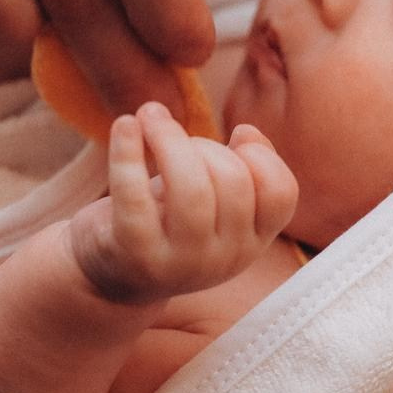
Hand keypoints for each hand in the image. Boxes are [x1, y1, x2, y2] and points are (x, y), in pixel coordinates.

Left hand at [68, 105, 297, 305]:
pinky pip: (134, 195)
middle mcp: (224, 259)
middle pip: (233, 180)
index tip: (235, 137)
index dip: (261, 156)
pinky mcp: (134, 254)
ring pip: (191, 189)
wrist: (112, 276)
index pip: (280, 194)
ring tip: (149, 116)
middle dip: (203, 143)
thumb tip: (247, 132)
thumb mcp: (213, 200)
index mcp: (251, 242)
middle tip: (171, 134)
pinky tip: (124, 124)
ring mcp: (180, 262)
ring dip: (168, 137)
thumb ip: (241, 168)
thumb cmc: (169, 221)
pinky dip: (127, 151)